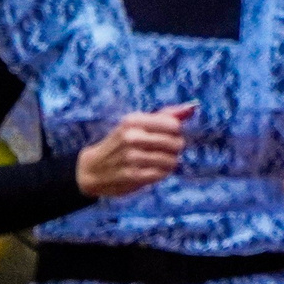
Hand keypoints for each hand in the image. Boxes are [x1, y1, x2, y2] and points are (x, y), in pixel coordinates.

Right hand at [74, 103, 196, 197]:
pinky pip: (162, 174)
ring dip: (169, 163)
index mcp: (133, 120)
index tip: (167, 135)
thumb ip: (166, 115)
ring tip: (158, 161)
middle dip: (174, 148)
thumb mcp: (138, 124)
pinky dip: (161, 173)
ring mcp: (131, 157)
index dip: (176, 132)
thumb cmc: (121, 143)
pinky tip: (153, 171)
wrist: (92, 169)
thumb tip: (192, 108)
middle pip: (176, 143)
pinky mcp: (132, 175)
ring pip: (172, 160)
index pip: (174, 125)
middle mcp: (132, 137)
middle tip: (164, 150)